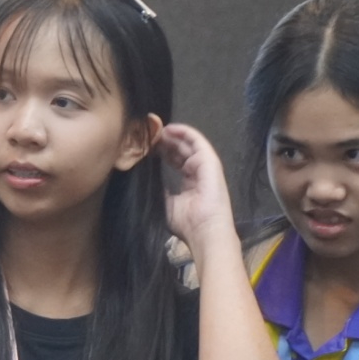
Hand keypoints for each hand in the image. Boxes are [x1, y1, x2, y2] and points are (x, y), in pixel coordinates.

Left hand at [156, 123, 235, 250]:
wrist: (204, 231)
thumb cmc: (187, 223)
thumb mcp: (169, 204)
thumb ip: (164, 191)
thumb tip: (153, 181)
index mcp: (190, 183)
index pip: (176, 162)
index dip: (164, 153)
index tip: (148, 147)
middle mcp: (199, 172)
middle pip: (182, 151)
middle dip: (166, 142)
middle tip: (150, 136)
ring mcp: (206, 166)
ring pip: (189, 144)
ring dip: (174, 136)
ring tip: (157, 130)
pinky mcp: (210, 162)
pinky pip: (198, 142)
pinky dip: (185, 133)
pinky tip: (171, 128)